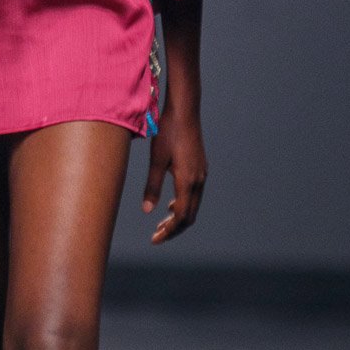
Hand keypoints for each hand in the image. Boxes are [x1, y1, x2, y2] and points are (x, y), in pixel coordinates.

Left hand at [140, 103, 207, 242]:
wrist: (185, 110)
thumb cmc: (169, 132)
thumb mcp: (156, 159)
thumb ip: (152, 186)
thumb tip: (148, 211)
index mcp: (188, 181)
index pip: (181, 217)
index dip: (168, 231)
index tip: (155, 239)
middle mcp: (199, 180)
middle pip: (190, 216)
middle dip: (174, 229)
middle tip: (157, 236)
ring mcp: (202, 173)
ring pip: (193, 205)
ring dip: (179, 217)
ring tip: (162, 224)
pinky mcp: (201, 167)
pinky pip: (195, 194)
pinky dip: (184, 204)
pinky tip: (170, 203)